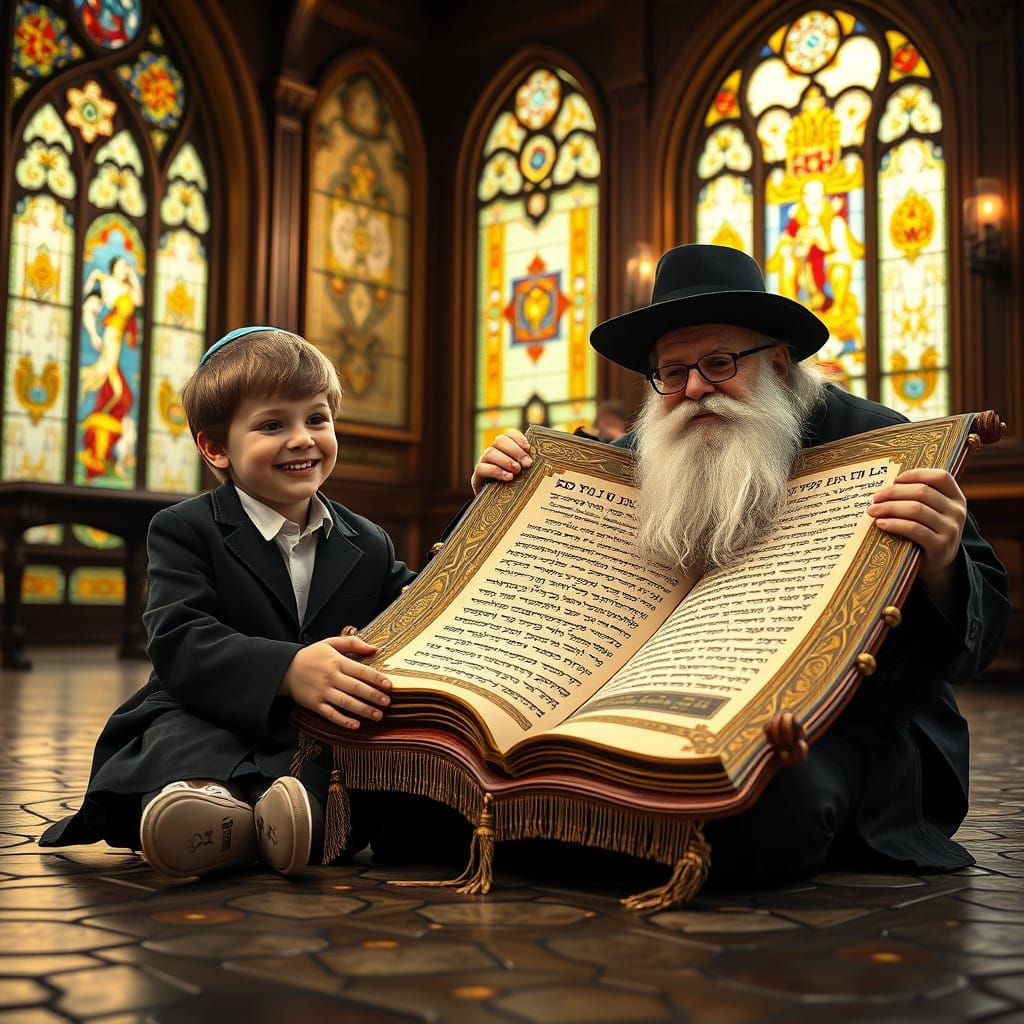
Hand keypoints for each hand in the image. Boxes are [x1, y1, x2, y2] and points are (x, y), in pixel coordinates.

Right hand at [280, 636, 390, 729]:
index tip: (389, 686)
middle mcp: (331, 677)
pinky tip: (355, 725)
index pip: (361, 671)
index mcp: (337, 662)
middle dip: (373, 696)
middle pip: (356, 688)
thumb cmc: (312, 655)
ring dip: (363, 710)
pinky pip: (330, 714)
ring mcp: (322, 692)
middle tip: (387, 703)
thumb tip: (374, 648)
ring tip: (378, 715)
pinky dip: (343, 720)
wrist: (285, 668)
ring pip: (345, 702)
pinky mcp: (314, 704)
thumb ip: (352, 644)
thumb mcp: (330, 643)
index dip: (376, 678)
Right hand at [470, 429, 532, 494]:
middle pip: (500, 440)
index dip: (519, 438)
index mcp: (505, 449)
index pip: (509, 434)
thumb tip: (538, 456)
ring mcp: (483, 464)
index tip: (529, 448)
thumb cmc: (516, 489)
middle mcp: (493, 453)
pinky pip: (481, 468)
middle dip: (515, 450)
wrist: (499, 508)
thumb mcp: (525, 475)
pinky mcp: (477, 477)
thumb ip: (529, 465)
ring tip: (517, 471)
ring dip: (506, 460)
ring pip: (490, 453)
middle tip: (527, 464)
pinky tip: (508, 478)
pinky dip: (496, 471)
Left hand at [867, 468, 966, 605]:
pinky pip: (913, 529)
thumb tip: (885, 485)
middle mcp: (957, 512)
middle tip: (875, 498)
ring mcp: (951, 529)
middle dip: (894, 492)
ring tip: (873, 510)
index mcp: (956, 498)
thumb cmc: (928, 531)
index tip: (895, 479)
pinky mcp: (940, 546)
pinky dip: (894, 524)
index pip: (940, 477)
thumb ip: (919, 498)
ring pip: (916, 509)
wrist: (939, 565)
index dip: (916, 474)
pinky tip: (881, 524)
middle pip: (922, 492)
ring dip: (889, 507)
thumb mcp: (931, 512)